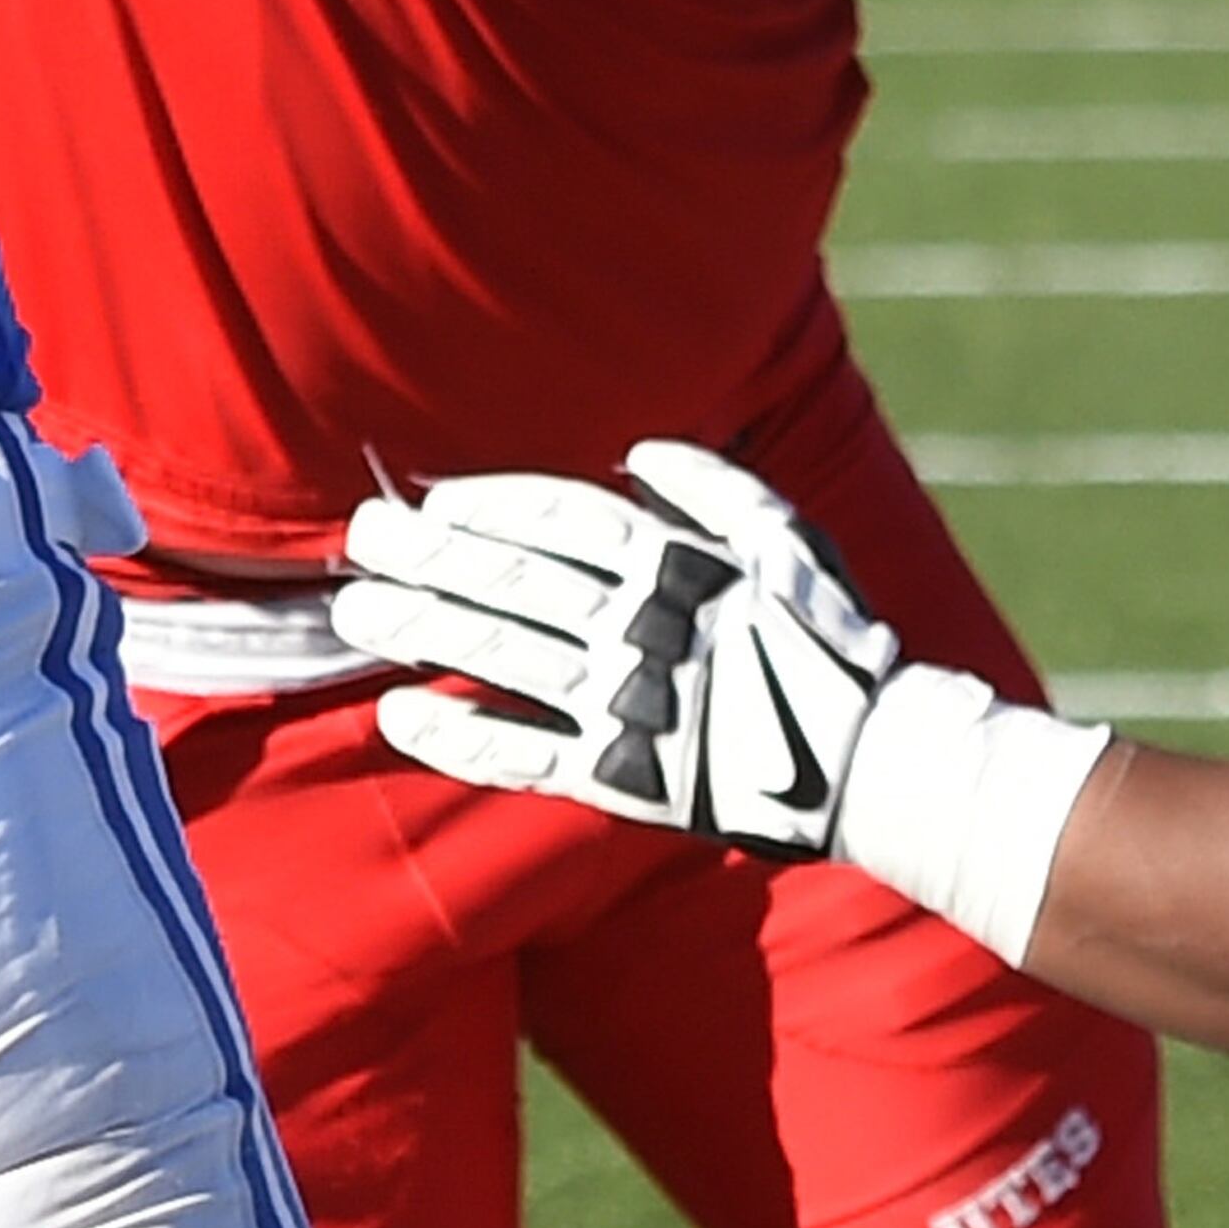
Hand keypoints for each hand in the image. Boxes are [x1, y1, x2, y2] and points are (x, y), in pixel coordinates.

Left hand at [333, 440, 901, 854]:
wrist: (874, 765)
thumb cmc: (834, 639)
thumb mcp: (789, 539)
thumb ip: (715, 488)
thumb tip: (638, 451)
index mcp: (674, 564)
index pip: (558, 519)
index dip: (488, 504)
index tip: (433, 496)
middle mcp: (636, 628)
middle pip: (510, 580)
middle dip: (428, 555)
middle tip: (362, 538)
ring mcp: (623, 704)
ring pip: (499, 658)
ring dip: (419, 631)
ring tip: (354, 613)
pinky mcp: (618, 777)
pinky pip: (521, 755)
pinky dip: (456, 736)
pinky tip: (399, 719)